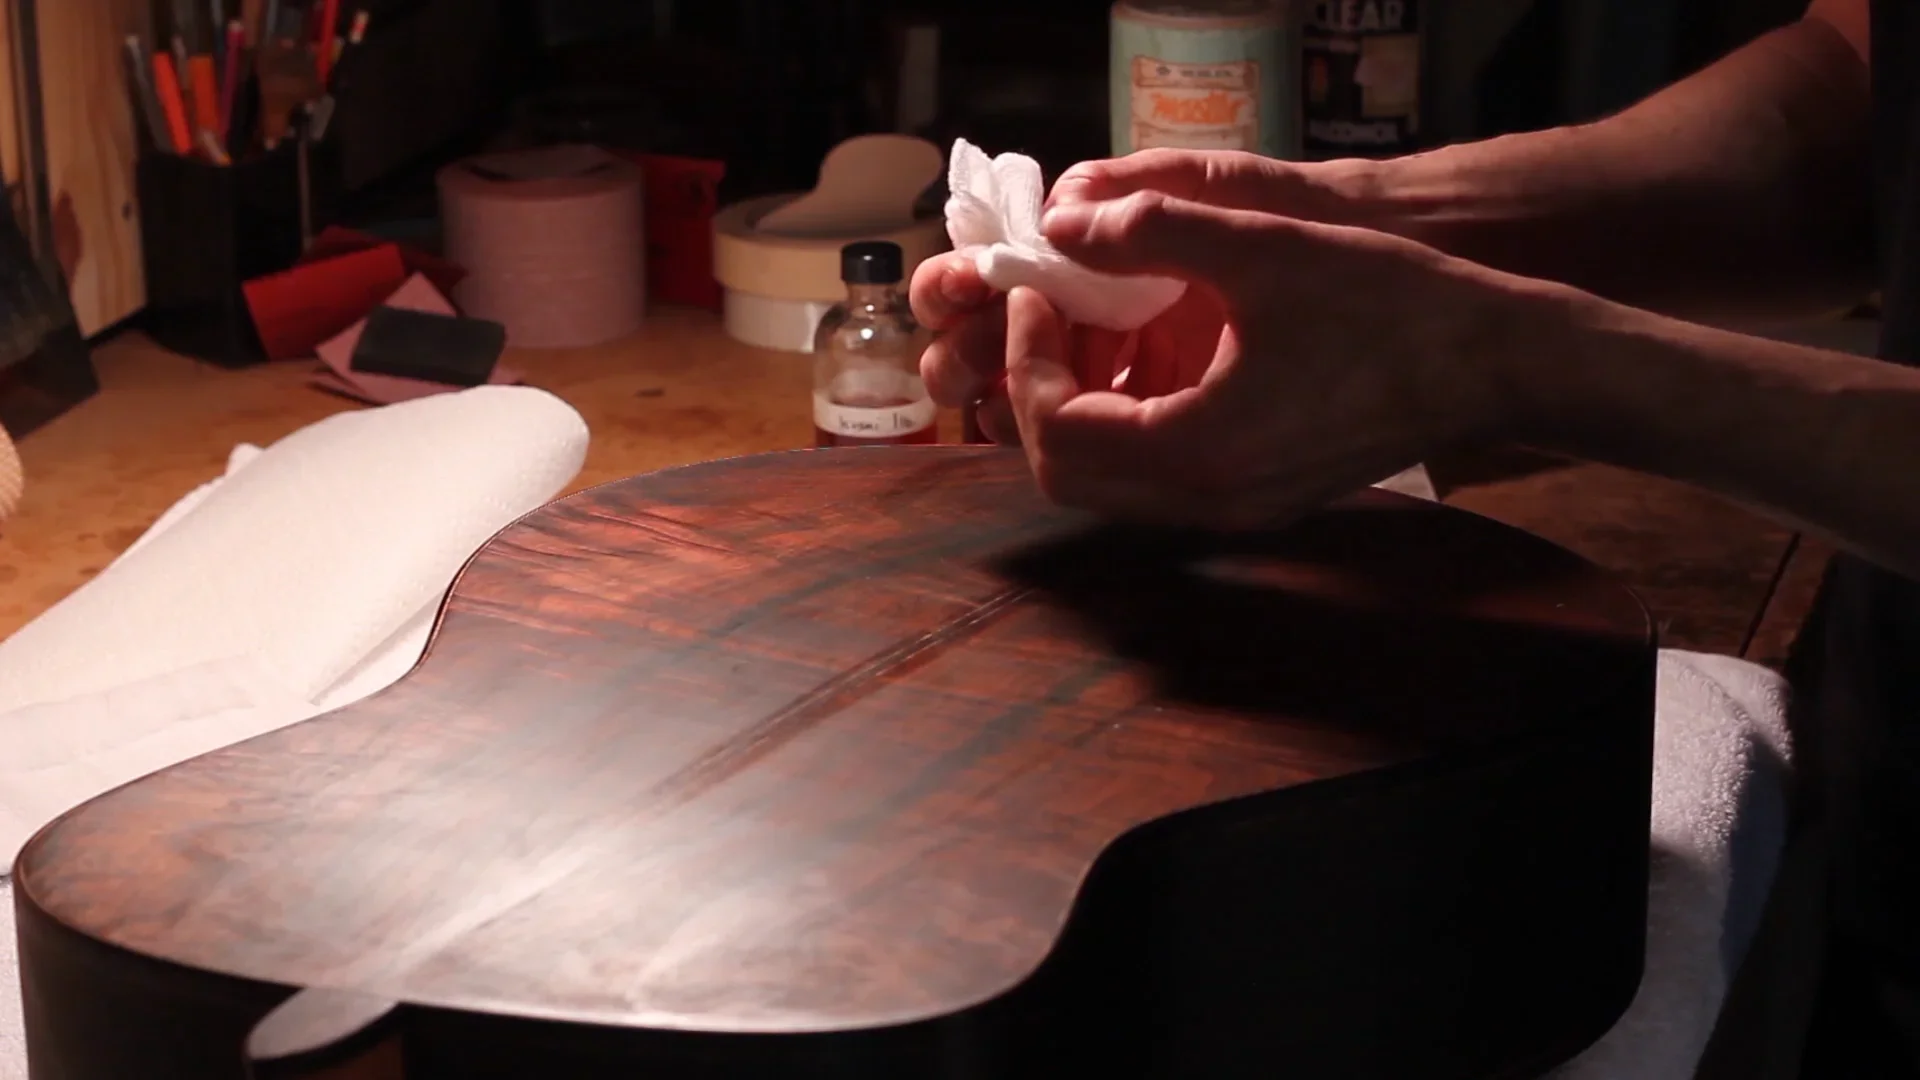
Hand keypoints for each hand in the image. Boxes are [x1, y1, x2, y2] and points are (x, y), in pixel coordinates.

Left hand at [1002, 190, 1560, 529]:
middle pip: (1066, 473)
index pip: (1057, 429)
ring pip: (1109, 481)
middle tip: (1051, 309)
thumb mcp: (1264, 246)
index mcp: (1200, 452)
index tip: (1037, 286)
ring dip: (1080, 406)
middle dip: (1040, 387)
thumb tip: (1061, 222)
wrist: (1493, 364)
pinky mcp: (1260, 497)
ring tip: (1093, 323)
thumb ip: (1154, 229)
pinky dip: (1127, 420)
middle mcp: (1209, 501)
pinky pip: (1157, 476)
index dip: (1028, 355)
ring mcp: (1236, 509)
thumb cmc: (1388, 303)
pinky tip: (1148, 351)